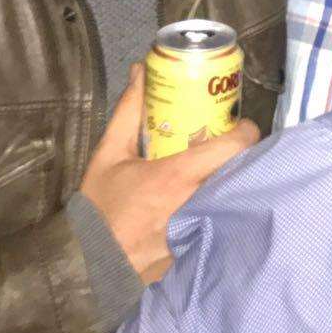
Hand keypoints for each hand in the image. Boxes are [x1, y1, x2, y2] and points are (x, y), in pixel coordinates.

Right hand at [79, 64, 260, 283]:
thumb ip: (128, 111)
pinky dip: (222, 205)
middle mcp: (196, 202)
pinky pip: (222, 218)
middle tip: (227, 144)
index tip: (238, 125)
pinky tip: (209, 198)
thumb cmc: (99, 206)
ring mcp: (200, 228)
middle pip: (241, 169)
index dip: (245, 132)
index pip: (234, 147)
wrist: (86, 261)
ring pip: (235, 194)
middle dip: (240, 154)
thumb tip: (141, 71)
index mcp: (178, 176)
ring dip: (233, 179)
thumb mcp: (108, 154)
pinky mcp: (198, 247)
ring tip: (219, 169)